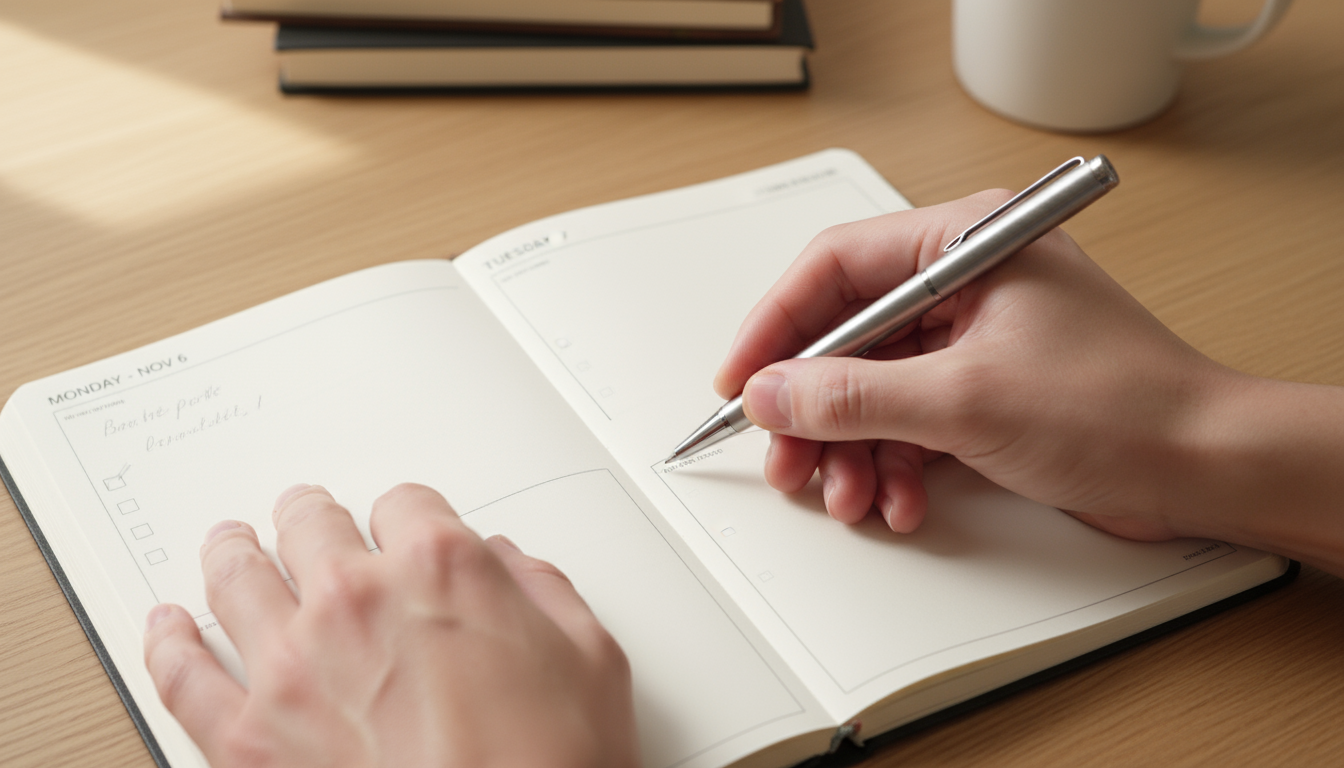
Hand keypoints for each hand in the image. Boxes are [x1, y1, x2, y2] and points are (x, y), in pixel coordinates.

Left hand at [143, 483, 638, 767]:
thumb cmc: (552, 765)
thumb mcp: (591, 660)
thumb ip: (544, 591)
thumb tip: (511, 568)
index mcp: (440, 568)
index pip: (405, 502)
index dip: (408, 515)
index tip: (404, 527)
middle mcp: (355, 601)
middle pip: (310, 524)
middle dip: (311, 516)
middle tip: (306, 515)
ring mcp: (292, 667)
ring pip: (237, 576)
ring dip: (233, 551)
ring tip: (228, 543)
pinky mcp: (246, 739)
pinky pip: (182, 674)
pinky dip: (168, 642)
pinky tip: (167, 626)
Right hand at [715, 192, 1238, 539]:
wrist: (1204, 468)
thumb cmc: (1124, 406)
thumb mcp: (967, 399)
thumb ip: (856, 395)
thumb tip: (775, 393)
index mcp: (967, 241)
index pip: (836, 267)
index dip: (776, 325)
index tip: (741, 380)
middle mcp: (966, 281)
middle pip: (848, 337)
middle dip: (814, 408)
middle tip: (786, 457)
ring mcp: (972, 338)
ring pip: (873, 388)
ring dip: (852, 449)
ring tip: (847, 494)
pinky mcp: (982, 389)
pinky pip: (908, 420)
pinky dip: (894, 464)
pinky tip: (898, 500)